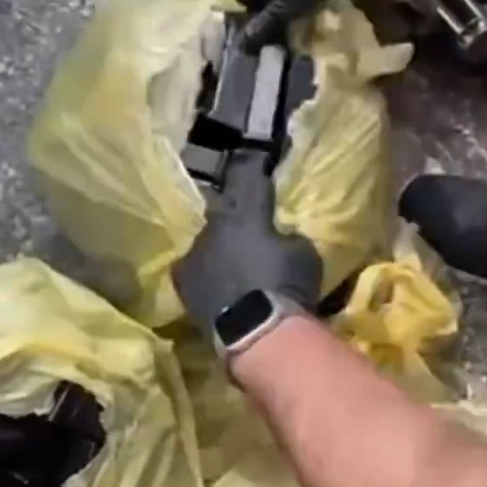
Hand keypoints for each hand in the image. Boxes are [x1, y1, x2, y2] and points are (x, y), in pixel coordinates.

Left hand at [172, 148, 323, 331]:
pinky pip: (196, 270)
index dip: (252, 164)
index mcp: (245, 213)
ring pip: (208, 242)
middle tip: (244, 221)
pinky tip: (216, 282)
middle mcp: (214, 227)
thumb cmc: (287, 286)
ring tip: (232, 262)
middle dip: (233, 213)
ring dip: (219, 247)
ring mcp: (194, 255)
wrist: (256, 333)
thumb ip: (286, 237)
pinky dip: (207, 273)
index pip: (248, 177)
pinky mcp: (184, 285)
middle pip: (223, 211)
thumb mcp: (303, 253)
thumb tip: (277, 237)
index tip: (255, 154)